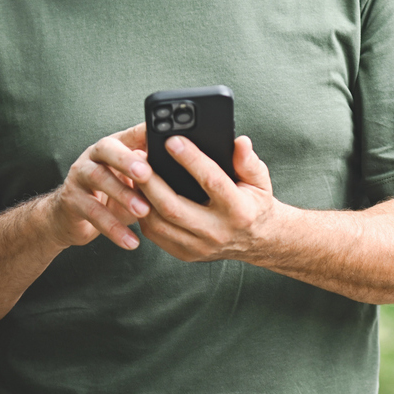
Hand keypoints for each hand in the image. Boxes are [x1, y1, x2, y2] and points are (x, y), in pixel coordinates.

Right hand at [46, 123, 153, 250]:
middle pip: (108, 148)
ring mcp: (80, 175)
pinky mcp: (72, 200)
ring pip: (98, 177)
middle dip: (127, 160)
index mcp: (114, 146)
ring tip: (143, 210)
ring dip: (122, 194)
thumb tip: (184, 175)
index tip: (164, 137)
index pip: (131, 133)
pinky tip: (131, 241)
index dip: (145, 133)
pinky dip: (113, 228)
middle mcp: (94, 155)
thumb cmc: (111, 195)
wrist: (71, 217)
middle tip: (147, 173)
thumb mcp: (133, 182)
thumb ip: (152, 175)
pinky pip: (92, 212)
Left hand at [134, 135, 277, 262]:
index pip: (211, 181)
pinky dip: (144, 213)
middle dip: (151, 181)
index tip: (172, 140)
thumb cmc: (255, 203)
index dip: (190, 159)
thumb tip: (239, 141)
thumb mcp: (259, 180)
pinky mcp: (185, 253)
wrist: (258, 241)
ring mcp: (199, 247)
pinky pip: (156, 234)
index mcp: (239, 210)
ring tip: (134, 172)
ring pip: (159, 223)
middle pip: (174, 207)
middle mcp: (217, 232)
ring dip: (141, 197)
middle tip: (137, 158)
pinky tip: (139, 193)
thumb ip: (248, 161)